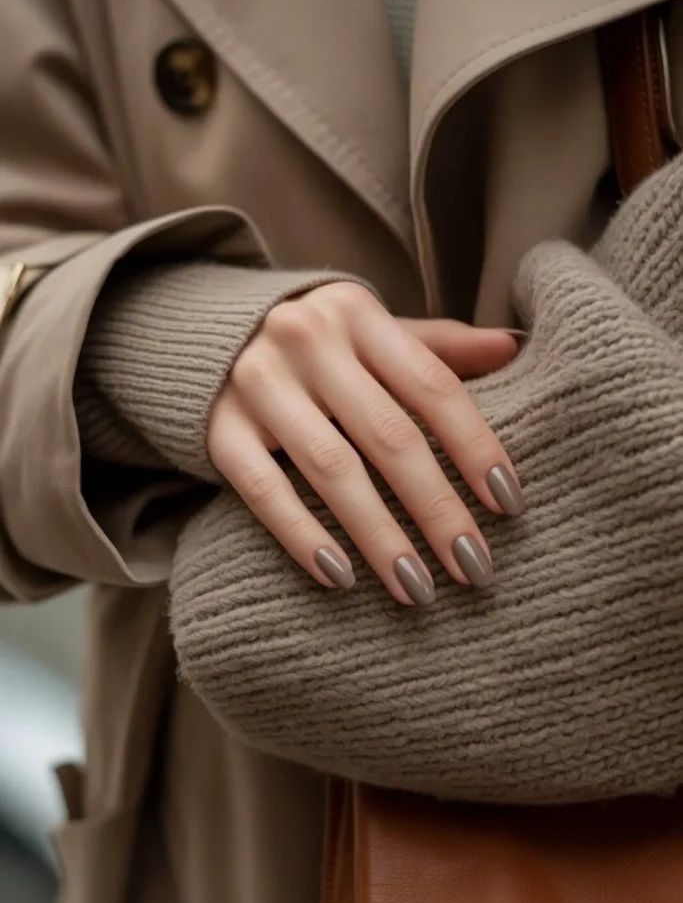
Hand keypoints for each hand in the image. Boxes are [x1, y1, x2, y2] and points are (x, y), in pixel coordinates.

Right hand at [207, 282, 522, 604]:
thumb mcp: (371, 332)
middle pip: (388, 434)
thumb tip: (516, 345)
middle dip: (437, 508)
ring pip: (331, 468)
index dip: (475, 447)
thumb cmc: (316, 344)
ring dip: (379, 535)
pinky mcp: (218, 427)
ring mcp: (258, 383)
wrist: (204, 333)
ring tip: (417, 588)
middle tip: (474, 567)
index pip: (432, 386)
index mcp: (357, 313)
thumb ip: (438, 346)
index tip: (509, 506)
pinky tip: (340, 578)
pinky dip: (302, 535)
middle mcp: (306, 340)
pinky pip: (263, 489)